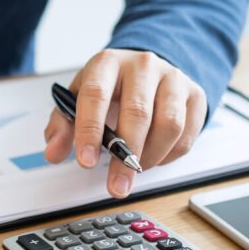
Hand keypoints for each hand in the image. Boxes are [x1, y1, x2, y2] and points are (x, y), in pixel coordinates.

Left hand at [44, 49, 206, 198]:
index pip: (95, 95)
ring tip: (135, 168)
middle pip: (137, 113)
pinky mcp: (195, 94)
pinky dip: (169, 155)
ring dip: (151, 156)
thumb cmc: (108, 89)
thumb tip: (53, 154)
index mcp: (107, 63)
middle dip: (125, 157)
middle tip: (116, 186)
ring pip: (169, 125)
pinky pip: (187, 134)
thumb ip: (62, 127)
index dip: (90, 131)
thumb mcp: (78, 101)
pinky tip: (153, 156)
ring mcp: (173, 77)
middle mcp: (142, 65)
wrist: (144, 69)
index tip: (85, 162)